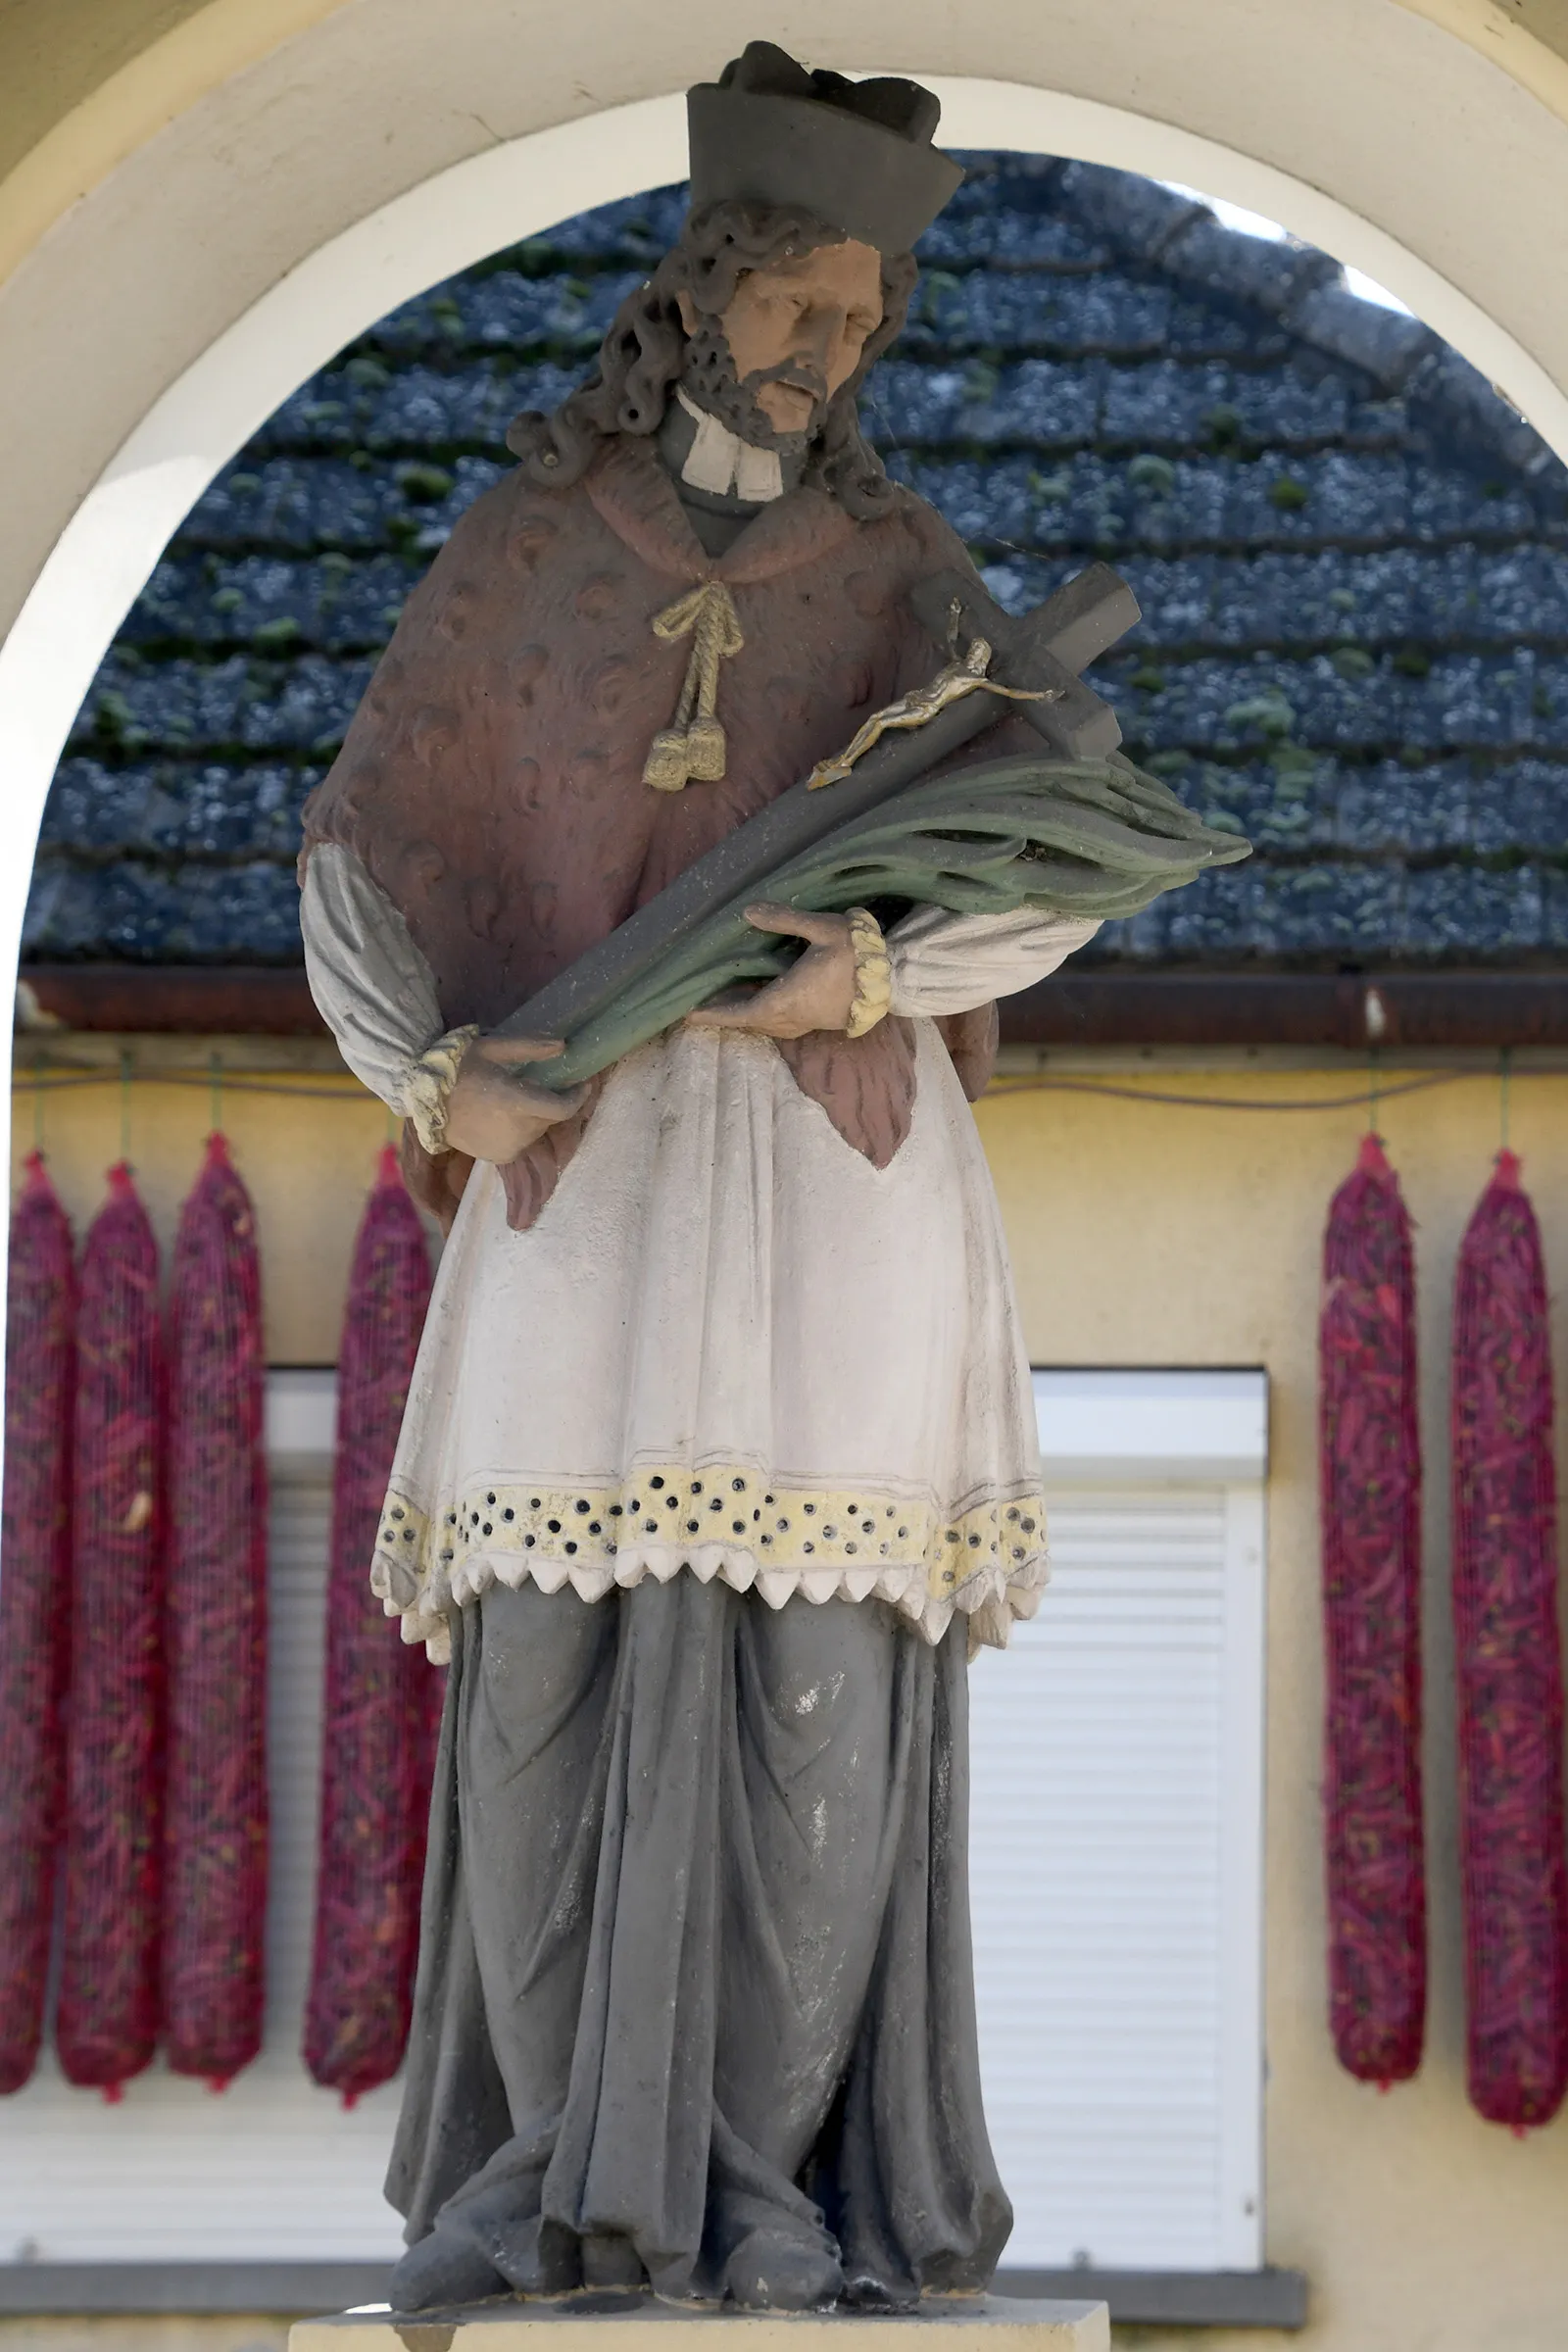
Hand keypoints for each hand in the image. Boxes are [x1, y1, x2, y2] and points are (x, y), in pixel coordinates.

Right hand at [442, 1035, 587, 1163]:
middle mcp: (517, 1131)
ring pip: (537, 1130)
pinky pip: (522, 1142)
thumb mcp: (492, 1048)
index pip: (563, 1109)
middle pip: (550, 1118)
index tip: (583, 1083)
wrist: (423, 1099)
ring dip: (535, 1116)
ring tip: (515, 1099)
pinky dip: (521, 1130)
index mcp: (516, 1103)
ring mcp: (508, 1148)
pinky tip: (503, 1116)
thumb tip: (564, 1046)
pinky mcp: (499, 1158)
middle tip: (538, 1085)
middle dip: (551, 1101)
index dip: (578, 1097)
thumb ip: (530, 1048)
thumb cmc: (457, 1068)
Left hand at [684, 903, 856, 1039]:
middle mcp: (793, 1016)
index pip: (742, 1013)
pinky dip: (763, 1014)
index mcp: (787, 998)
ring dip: (745, 1015)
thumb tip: (747, 911)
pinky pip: (782, 1022)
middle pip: (750, 1021)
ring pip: (766, 1024)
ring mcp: (807, 1021)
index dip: (715, 1014)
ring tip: (725, 1001)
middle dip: (725, 1013)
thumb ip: (783, 920)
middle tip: (700, 1004)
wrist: (894, 978)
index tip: (690, 1016)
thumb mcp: (820, 928)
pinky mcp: (818, 1020)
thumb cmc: (857, 953)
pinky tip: (760, 998)